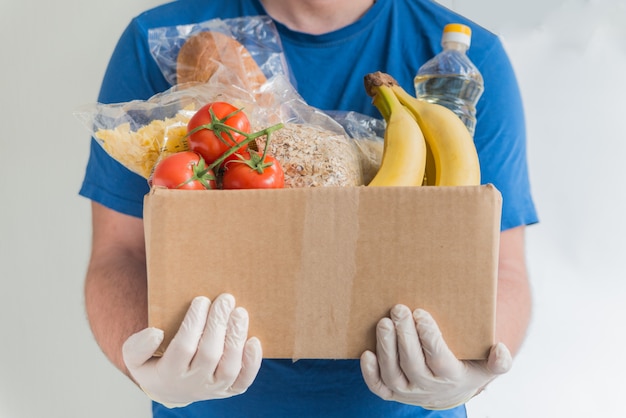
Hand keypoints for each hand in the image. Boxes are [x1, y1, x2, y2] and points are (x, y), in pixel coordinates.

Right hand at [122, 294, 261, 407]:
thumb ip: (137, 346)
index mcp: (168, 374)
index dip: (194, 323)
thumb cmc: (155, 364)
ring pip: (229, 367)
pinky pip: (244, 381)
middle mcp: (193, 384)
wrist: (171, 389)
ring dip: (236, 338)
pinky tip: (254, 341)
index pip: (183, 347)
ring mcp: (213, 389)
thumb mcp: (135, 358)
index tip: (201, 299)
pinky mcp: (229, 390)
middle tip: (225, 299)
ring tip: (239, 312)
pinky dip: (252, 363)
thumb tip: (156, 333)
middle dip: (218, 324)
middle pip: (209, 354)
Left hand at [360, 305, 511, 409]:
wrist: (450, 390)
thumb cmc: (467, 368)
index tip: (421, 313)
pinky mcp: (392, 393)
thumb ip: (499, 362)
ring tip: (383, 323)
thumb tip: (501, 350)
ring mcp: (407, 392)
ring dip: (386, 348)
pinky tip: (366, 353)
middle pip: (413, 364)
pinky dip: (370, 373)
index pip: (439, 358)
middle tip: (399, 309)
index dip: (429, 337)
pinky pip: (378, 387)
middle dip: (404, 336)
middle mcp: (427, 387)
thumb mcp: (487, 366)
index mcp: (452, 377)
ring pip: (393, 374)